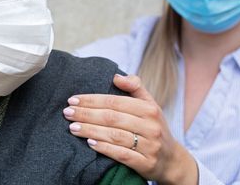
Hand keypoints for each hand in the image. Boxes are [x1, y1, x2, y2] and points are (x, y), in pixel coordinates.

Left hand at [63, 74, 197, 184]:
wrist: (172, 160)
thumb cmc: (154, 127)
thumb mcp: (150, 105)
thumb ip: (135, 87)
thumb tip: (116, 76)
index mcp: (149, 109)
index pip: (115, 101)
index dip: (92, 100)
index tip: (73, 99)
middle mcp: (150, 126)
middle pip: (112, 118)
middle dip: (86, 114)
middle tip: (67, 113)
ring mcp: (149, 146)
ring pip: (114, 136)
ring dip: (90, 131)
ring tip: (73, 128)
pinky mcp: (146, 163)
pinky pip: (122, 155)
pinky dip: (104, 149)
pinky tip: (90, 144)